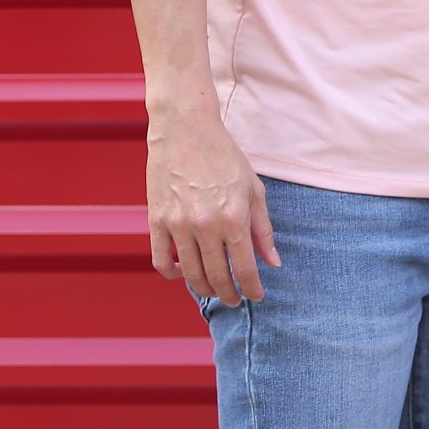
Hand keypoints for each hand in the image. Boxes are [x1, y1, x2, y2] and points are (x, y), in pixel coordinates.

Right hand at [145, 103, 277, 305]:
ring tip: (213, 290)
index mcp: (234, 217)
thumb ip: (263, 228)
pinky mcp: (156, 220)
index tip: (257, 297)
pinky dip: (171, 273)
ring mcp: (178, 224)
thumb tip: (272, 263)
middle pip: (217, 276)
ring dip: (203, 288)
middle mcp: (206, 225)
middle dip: (228, 294)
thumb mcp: (253, 188)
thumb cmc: (225, 156)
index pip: (245, 268)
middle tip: (235, 299)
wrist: (186, 129)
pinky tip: (182, 274)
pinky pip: (161, 260)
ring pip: (190, 273)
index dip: (252, 288)